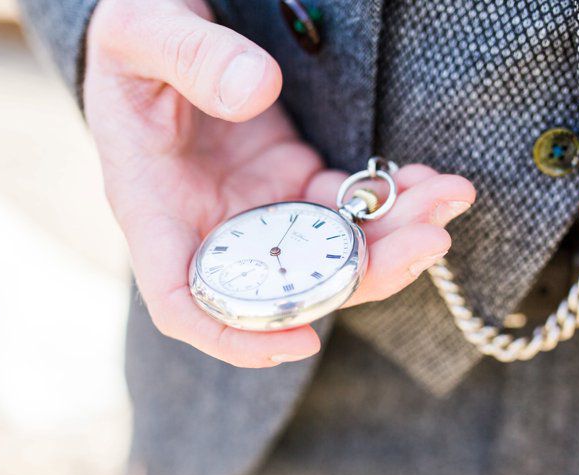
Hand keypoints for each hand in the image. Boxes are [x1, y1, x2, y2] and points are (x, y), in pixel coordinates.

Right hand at [83, 0, 475, 366]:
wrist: (159, 26)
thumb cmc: (131, 41)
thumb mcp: (140, 34)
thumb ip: (188, 57)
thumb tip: (256, 92)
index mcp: (155, 210)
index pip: (184, 302)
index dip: (235, 336)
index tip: (300, 339)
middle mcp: (211, 225)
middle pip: (286, 285)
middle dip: (361, 275)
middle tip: (428, 241)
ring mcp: (258, 207)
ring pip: (328, 252)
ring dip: (393, 238)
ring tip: (447, 199)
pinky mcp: (293, 180)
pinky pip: (347, 206)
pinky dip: (391, 199)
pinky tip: (429, 180)